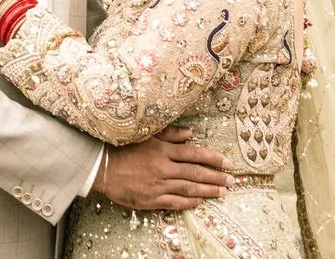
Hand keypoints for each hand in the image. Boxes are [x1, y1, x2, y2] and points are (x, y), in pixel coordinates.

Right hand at [95, 127, 231, 210]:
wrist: (102, 167)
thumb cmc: (125, 148)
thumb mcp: (147, 135)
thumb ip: (170, 134)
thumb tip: (191, 133)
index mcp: (163, 150)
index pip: (194, 154)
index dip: (212, 158)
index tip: (226, 163)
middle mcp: (163, 167)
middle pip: (195, 173)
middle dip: (216, 177)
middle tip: (231, 181)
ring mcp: (157, 185)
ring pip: (188, 189)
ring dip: (207, 191)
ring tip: (222, 193)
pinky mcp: (150, 199)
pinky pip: (174, 202)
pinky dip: (188, 202)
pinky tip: (200, 201)